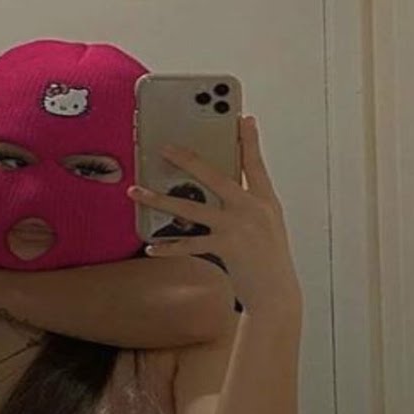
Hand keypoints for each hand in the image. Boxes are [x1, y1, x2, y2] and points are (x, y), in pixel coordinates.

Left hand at [127, 116, 300, 313]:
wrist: (277, 295)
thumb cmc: (269, 262)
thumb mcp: (267, 227)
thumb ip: (249, 207)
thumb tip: (223, 193)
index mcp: (266, 201)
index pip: (255, 164)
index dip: (248, 140)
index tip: (242, 118)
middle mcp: (253, 209)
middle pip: (216, 176)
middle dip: (188, 159)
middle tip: (165, 147)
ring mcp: (238, 227)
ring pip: (191, 207)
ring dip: (160, 199)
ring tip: (137, 191)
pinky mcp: (225, 247)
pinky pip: (189, 244)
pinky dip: (168, 247)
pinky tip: (151, 247)